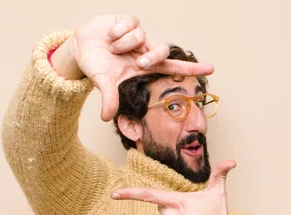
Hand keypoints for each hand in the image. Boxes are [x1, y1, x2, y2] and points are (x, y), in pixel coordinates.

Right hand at [52, 14, 214, 120]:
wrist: (79, 48)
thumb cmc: (96, 66)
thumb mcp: (102, 83)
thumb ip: (109, 98)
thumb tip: (105, 117)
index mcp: (144, 68)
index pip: (173, 68)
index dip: (192, 68)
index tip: (210, 69)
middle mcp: (145, 51)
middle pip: (163, 50)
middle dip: (152, 57)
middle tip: (137, 63)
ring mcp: (139, 36)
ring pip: (141, 36)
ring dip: (124, 43)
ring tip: (111, 48)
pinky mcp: (129, 21)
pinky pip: (130, 23)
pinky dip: (117, 31)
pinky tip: (109, 36)